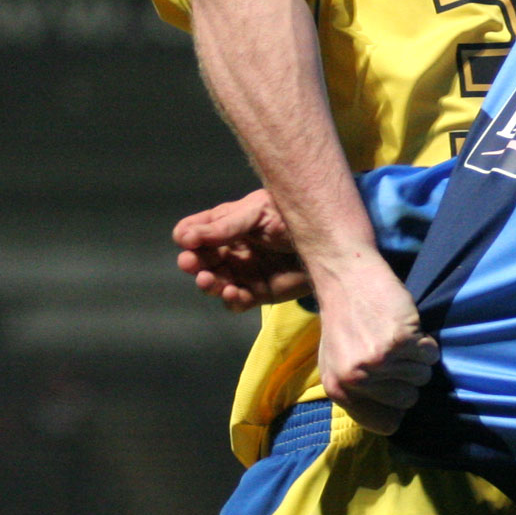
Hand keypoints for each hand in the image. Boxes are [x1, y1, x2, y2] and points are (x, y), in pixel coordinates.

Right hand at [174, 188, 310, 310]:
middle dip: (193, 263)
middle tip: (191, 264)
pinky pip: (236, 302)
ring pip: (214, 283)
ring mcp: (243, 272)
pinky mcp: (259, 293)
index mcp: (227, 224)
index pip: (195, 231)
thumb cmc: (293, 216)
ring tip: (210, 280)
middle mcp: (231, 249)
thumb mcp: (258, 212)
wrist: (330, 240)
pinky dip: (230, 301)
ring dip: (208, 284)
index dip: (188, 237)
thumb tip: (185, 236)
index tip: (187, 240)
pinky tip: (232, 294)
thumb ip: (225, 225)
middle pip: (201, 260)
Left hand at [310, 246, 439, 434]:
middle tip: (394, 353)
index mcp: (339, 390)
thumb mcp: (337, 362)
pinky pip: (431, 354)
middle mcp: (357, 380)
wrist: (346, 276)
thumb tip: (390, 418)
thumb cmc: (345, 318)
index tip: (396, 387)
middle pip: (408, 401)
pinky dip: (426, 340)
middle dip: (408, 378)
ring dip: (417, 357)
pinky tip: (406, 325)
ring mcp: (378, 361)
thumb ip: (358, 392)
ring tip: (396, 336)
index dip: (397, 407)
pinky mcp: (399, 341)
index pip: (385, 425)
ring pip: (423, 376)